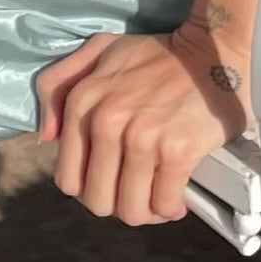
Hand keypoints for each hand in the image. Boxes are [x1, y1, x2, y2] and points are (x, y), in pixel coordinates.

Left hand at [35, 20, 251, 225]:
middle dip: (117, 204)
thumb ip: (58, 84)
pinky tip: (177, 198)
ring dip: (146, 212)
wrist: (213, 49)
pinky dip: (171, 208)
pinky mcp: (178, 152)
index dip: (89, 188)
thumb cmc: (158, 54)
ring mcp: (143, 139)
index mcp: (83, 104)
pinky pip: (165, 204)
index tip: (110, 181)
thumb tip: (47, 135)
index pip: (69, 179)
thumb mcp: (97, 51)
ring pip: (132, 210)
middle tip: (136, 192)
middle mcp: (107, 123)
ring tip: (157, 197)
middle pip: (98, 201)